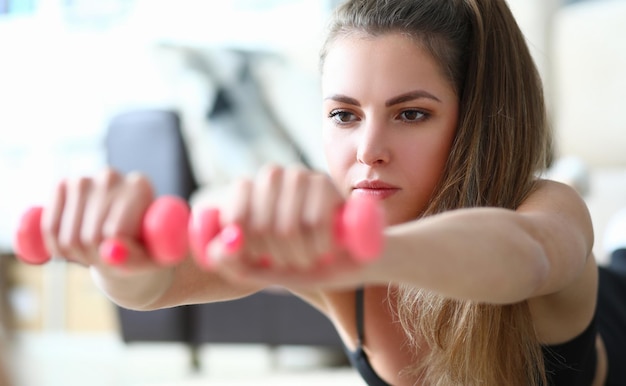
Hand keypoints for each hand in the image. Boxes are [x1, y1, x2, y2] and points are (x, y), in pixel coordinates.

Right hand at [34, 169, 162, 271]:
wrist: (126, 236)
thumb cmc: (146, 248)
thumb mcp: (152, 259)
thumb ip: (135, 259)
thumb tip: (110, 253)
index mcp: (140, 186)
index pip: (115, 233)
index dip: (116, 256)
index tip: (126, 256)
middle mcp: (111, 176)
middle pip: (91, 237)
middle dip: (98, 257)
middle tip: (109, 255)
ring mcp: (83, 179)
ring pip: (69, 238)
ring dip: (79, 256)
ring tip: (96, 250)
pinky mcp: (61, 186)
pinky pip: (50, 229)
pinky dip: (58, 249)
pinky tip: (74, 247)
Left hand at [202, 165, 381, 288]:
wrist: (353, 257)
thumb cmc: (304, 261)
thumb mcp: (266, 270)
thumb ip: (236, 264)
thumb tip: (217, 250)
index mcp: (248, 191)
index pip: (235, 220)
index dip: (250, 250)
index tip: (265, 260)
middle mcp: (270, 176)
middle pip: (261, 227)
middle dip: (279, 258)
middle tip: (294, 263)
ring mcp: (298, 175)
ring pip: (288, 227)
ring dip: (302, 256)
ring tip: (312, 257)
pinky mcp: (324, 181)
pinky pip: (314, 222)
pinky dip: (320, 247)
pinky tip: (327, 249)